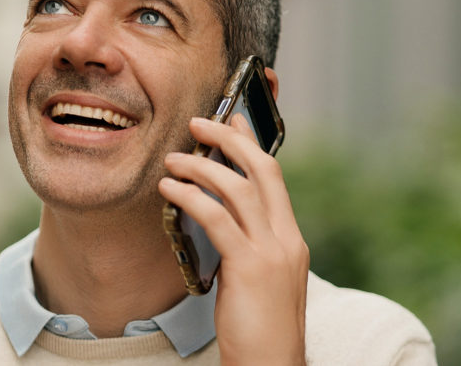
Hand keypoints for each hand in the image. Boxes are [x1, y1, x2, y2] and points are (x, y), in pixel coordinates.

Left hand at [159, 115, 308, 365]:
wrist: (272, 365)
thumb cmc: (259, 326)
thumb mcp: (259, 276)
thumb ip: (246, 243)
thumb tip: (216, 215)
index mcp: (291, 238)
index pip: (273, 177)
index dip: (252, 144)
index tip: (232, 120)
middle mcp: (287, 239)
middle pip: (261, 171)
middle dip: (229, 139)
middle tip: (199, 122)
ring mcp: (272, 252)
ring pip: (238, 189)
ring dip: (201, 167)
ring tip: (172, 159)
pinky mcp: (250, 268)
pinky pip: (217, 219)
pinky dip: (190, 196)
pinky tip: (170, 188)